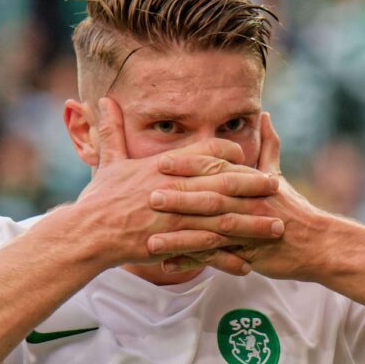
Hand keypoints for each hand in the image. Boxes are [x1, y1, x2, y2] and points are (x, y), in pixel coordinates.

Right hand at [73, 99, 284, 274]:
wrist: (88, 233)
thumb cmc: (98, 198)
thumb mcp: (108, 161)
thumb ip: (112, 131)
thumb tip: (103, 101)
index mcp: (164, 167)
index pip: (205, 152)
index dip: (228, 154)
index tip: (246, 158)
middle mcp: (175, 188)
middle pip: (223, 182)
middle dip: (253, 185)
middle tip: (276, 186)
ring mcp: (176, 216)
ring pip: (223, 218)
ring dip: (252, 223)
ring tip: (276, 226)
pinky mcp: (173, 242)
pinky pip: (208, 248)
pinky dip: (228, 255)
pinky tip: (248, 261)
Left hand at [148, 113, 333, 280]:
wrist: (317, 244)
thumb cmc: (293, 209)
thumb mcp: (278, 175)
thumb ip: (268, 146)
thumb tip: (266, 115)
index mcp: (249, 182)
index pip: (216, 169)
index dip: (189, 165)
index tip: (162, 161)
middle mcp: (247, 203)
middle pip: (210, 198)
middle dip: (180, 197)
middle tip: (149, 195)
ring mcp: (247, 230)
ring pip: (210, 231)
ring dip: (180, 236)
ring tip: (151, 240)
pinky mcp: (248, 254)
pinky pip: (215, 260)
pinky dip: (191, 263)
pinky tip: (166, 265)